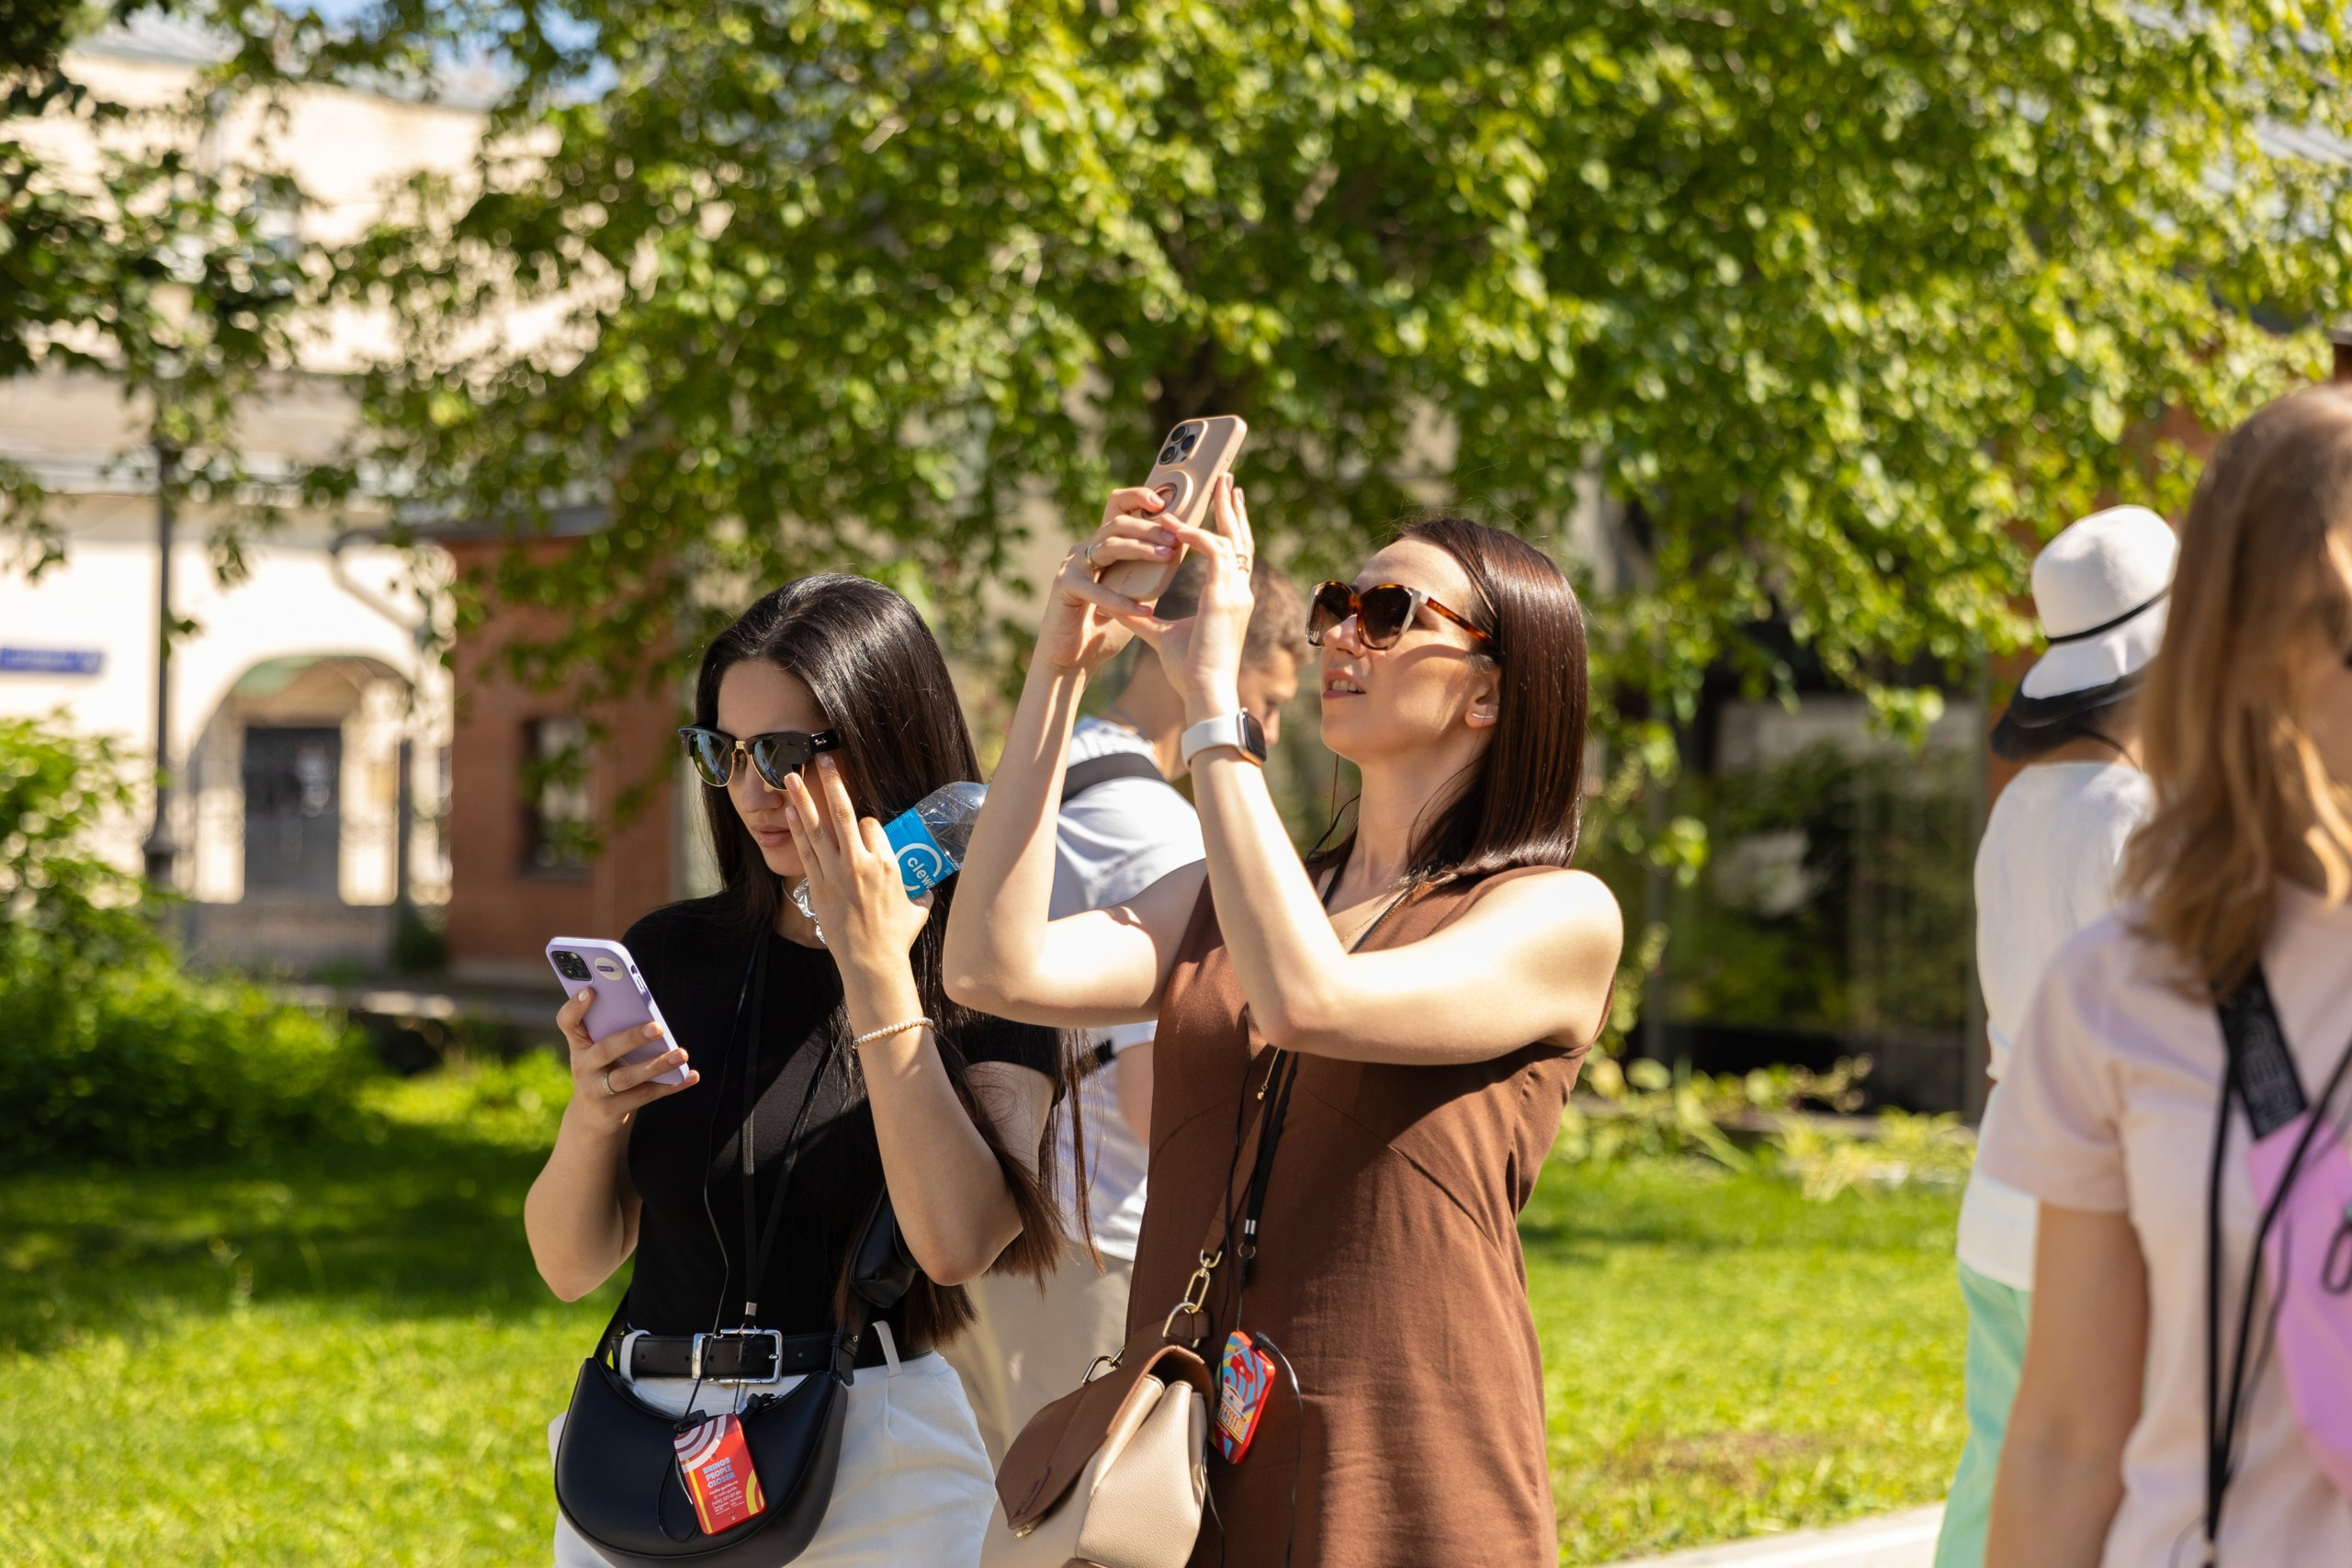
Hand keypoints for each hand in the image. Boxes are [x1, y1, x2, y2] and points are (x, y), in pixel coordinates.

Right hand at [556, 990, 697, 1133]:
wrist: (591, 1118)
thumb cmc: (603, 1071)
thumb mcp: (601, 1052)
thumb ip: (616, 1033)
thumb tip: (654, 1021)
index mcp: (579, 1044)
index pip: (567, 1022)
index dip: (574, 1007)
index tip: (590, 990)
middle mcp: (581, 1066)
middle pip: (605, 1050)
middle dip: (632, 1038)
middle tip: (658, 1027)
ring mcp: (594, 1090)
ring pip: (627, 1078)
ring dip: (657, 1065)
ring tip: (681, 1054)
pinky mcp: (610, 1110)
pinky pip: (644, 1095)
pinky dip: (670, 1086)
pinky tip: (690, 1076)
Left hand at [785, 754, 933, 974]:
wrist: (871, 963)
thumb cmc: (898, 936)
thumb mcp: (919, 906)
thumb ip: (919, 886)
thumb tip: (925, 880)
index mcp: (887, 864)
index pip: (873, 825)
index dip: (869, 824)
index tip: (867, 832)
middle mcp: (860, 863)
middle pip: (845, 813)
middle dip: (832, 783)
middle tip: (822, 759)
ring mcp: (835, 873)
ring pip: (818, 827)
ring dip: (803, 799)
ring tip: (790, 776)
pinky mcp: (818, 885)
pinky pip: (806, 849)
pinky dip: (797, 828)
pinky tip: (791, 810)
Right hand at [1036, 486, 1179, 671]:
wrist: (1072, 658)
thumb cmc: (1105, 626)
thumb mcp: (1134, 593)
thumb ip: (1150, 572)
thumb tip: (1181, 552)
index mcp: (1101, 545)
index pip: (1118, 507)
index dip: (1138, 497)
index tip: (1165, 504)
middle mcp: (1085, 549)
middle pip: (1118, 522)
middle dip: (1150, 527)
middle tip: (1175, 538)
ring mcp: (1072, 566)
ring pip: (1109, 544)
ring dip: (1140, 549)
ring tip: (1166, 557)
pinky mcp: (1065, 587)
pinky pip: (1097, 588)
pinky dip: (1123, 600)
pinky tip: (1146, 610)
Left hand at [1062, 474, 1255, 719]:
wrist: (1204, 691)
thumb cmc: (1189, 672)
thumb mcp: (1162, 637)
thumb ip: (1144, 619)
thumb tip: (1120, 609)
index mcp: (1231, 599)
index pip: (1234, 555)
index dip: (1229, 528)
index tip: (1221, 504)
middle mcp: (1239, 592)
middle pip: (1242, 539)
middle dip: (1233, 508)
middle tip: (1226, 478)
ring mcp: (1236, 593)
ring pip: (1233, 539)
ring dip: (1221, 511)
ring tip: (1213, 485)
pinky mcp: (1225, 595)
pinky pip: (1214, 551)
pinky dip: (1195, 536)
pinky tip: (1176, 528)